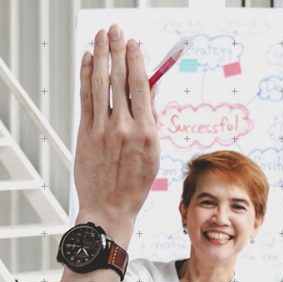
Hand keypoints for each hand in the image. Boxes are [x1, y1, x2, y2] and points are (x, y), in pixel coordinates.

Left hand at [73, 25, 159, 245]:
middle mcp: (125, 127)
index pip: (142, 87)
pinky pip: (86, 97)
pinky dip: (86, 75)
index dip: (138, 62)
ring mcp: (103, 129)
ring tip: (101, 36)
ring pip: (101, 83)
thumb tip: (152, 92)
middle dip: (119, 50)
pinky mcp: (85, 132)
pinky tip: (88, 59)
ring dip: (101, 55)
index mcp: (148, 133)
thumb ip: (153, 121)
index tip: (137, 45)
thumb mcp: (154, 153)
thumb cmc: (134, 184)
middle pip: (121, 79)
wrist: (110, 206)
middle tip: (118, 31)